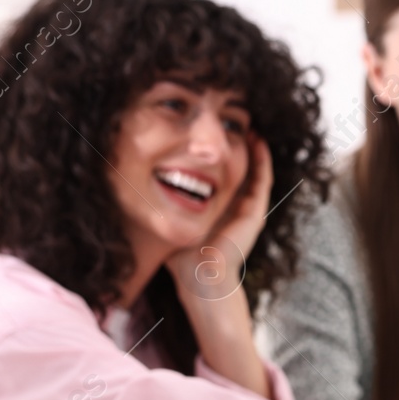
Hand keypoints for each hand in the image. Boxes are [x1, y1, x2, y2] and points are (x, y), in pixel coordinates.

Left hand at [165, 136, 272, 305]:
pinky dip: (262, 160)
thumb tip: (135, 183)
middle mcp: (238, 208)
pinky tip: (258, 141)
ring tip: (251, 126)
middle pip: (244, 169)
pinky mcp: (255, 213)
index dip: (223, 154)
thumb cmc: (182, 255)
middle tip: (236, 123)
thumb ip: (163, 204)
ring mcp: (250, 210)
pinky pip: (263, 180)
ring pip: (258, 171)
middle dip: (241, 146)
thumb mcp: (172, 219)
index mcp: (221, 209)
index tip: (213, 135)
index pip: (226, 175)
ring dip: (256, 148)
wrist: (199, 276)